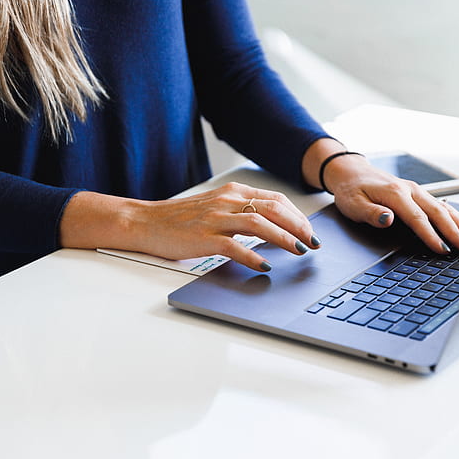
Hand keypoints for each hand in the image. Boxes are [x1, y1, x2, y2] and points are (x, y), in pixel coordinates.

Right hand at [59, 183, 321, 271]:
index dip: (297, 215)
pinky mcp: (204, 238)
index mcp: (232, 192)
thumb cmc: (181, 220)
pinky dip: (253, 256)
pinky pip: (234, 247)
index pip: (275, 199)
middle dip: (298, 226)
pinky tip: (265, 266)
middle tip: (313, 243)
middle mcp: (227, 201)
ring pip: (259, 224)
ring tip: (299, 251)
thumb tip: (274, 228)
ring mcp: (215, 219)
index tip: (310, 231)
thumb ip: (241, 213)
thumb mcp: (216, 207)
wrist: (146, 222)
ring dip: (284, 238)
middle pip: (273, 209)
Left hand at [302, 139, 458, 253]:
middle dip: (456, 232)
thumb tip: (388, 219)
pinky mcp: (419, 194)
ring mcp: (417, 191)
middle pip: (439, 213)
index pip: (418, 218)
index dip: (431, 235)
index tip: (443, 250)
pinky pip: (443, 205)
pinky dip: (458, 217)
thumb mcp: (353, 204)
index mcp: (395, 193)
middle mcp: (411, 190)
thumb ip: (372, 213)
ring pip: (445, 208)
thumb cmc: (351, 190)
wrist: (352, 172)